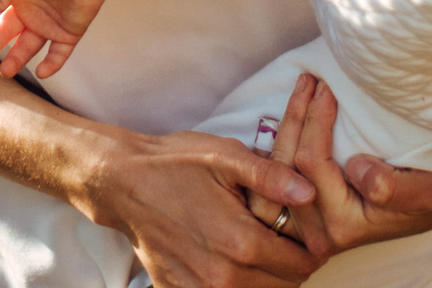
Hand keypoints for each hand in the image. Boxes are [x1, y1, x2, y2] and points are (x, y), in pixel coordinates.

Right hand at [79, 128, 321, 287]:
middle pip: (285, 285)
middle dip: (290, 262)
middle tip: (280, 234)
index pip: (302, 263)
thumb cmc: (175, 164)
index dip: (310, 246)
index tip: (305, 230)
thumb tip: (309, 192)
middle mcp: (223, 276)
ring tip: (254, 244)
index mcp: (242, 242)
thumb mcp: (225, 157)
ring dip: (265, 276)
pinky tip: (225, 257)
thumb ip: (270, 176)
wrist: (121, 182)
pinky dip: (233, 283)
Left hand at [251, 74, 431, 254]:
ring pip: (278, 167)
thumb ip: (395, 189)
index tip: (329, 86)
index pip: (312, 164)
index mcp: (344, 226)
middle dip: (297, 115)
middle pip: (288, 164)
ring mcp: (307, 223)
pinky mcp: (305, 211)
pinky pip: (281, 172)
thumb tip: (357, 169)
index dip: (316, 120)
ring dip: (290, 122)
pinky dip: (288, 136)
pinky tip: (299, 108)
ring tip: (305, 85)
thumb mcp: (429, 192)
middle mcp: (319, 231)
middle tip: (312, 77)